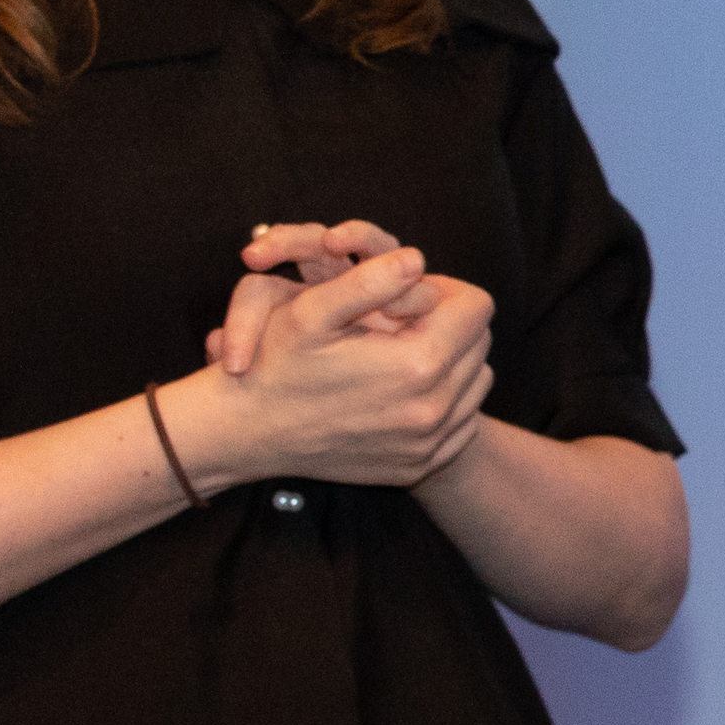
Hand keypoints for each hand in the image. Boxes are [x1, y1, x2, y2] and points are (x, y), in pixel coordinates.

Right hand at [187, 248, 495, 490]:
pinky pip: (461, 421)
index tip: (414, 292)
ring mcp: (429, 443)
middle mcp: (434, 409)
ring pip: (475, 380)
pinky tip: (402, 392)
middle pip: (480, 343)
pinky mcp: (420, 464)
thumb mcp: (309, 310)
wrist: (244, 434)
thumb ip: (370, 279)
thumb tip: (417, 261)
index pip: (478, 307)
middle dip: (449, 324)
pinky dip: (443, 401)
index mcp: (418, 363)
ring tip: (401, 354)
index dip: (448, 290)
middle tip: (404, 322)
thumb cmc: (273, 365)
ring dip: (450, 361)